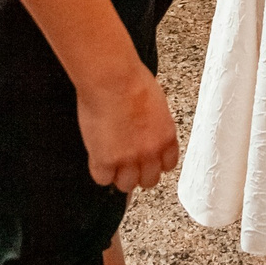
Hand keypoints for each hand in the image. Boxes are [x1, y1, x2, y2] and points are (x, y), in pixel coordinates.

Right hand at [74, 62, 181, 192]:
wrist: (113, 79)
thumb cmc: (131, 80)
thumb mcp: (155, 104)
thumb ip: (153, 125)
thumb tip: (147, 130)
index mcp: (166, 137)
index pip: (168, 166)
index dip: (154, 163)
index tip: (147, 161)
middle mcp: (151, 152)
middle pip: (149, 181)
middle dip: (138, 173)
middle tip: (126, 163)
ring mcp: (129, 159)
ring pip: (126, 185)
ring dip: (118, 175)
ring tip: (110, 161)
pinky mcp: (106, 160)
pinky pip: (102, 179)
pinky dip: (99, 171)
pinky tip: (97, 158)